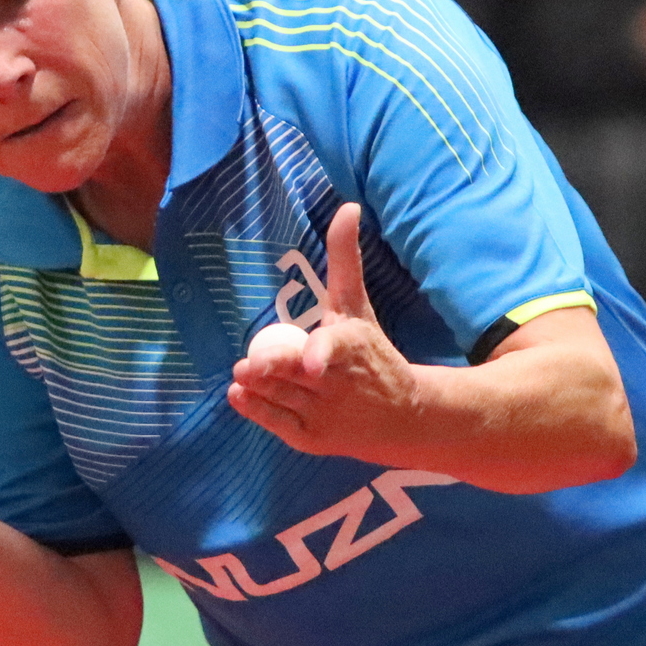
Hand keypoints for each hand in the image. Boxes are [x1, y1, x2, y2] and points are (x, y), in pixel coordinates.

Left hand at [227, 203, 419, 461]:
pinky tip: (239, 394)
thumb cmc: (373, 352)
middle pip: (294, 374)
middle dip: (272, 370)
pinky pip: (277, 423)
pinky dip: (256, 409)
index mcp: (353, 345)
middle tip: (248, 363)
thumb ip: (346, 259)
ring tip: (242, 373)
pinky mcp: (313, 439)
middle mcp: (338, 382)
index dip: (320, 355)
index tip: (312, 364)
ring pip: (280, 395)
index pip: (334, 348)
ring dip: (257, 385)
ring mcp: (326, 414)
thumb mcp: (358, 306)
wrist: (406, 417)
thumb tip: (348, 206)